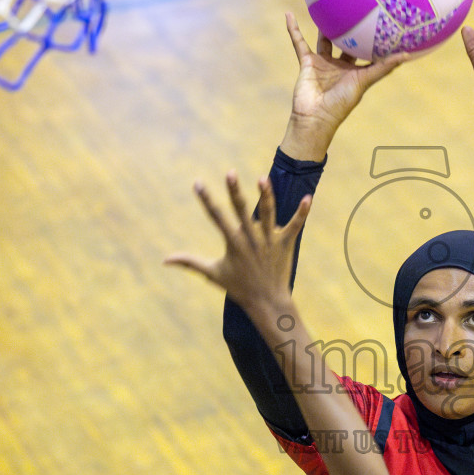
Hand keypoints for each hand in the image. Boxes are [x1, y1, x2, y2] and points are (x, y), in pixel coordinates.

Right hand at [165, 174, 308, 324]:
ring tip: (263, 179)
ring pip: (268, 214)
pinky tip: (309, 198)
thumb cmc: (238, 287)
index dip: (206, 200)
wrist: (267, 302)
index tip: (198, 183)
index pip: (216, 217)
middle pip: (241, 211)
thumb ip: (189, 262)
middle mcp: (250, 239)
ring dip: (267, 196)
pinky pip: (295, 226)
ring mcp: (269, 241)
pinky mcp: (285, 244)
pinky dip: (302, 213)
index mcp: (233, 243)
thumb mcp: (212, 273)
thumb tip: (164, 260)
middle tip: (230, 172)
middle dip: (235, 191)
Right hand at [281, 12, 408, 160]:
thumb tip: (406, 55)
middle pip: (345, 43)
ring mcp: (322, 63)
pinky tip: (289, 14)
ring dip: (325, 26)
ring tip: (329, 6)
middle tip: (356, 10)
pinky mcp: (307, 62)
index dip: (372, 40)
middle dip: (350, 30)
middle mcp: (339, 65)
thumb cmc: (342, 102)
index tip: (381, 23)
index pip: (365, 52)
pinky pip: (298, 42)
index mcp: (354, 71)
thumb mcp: (365, 81)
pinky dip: (293, 29)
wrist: (315, 116)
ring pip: (324, 40)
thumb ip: (383, 68)